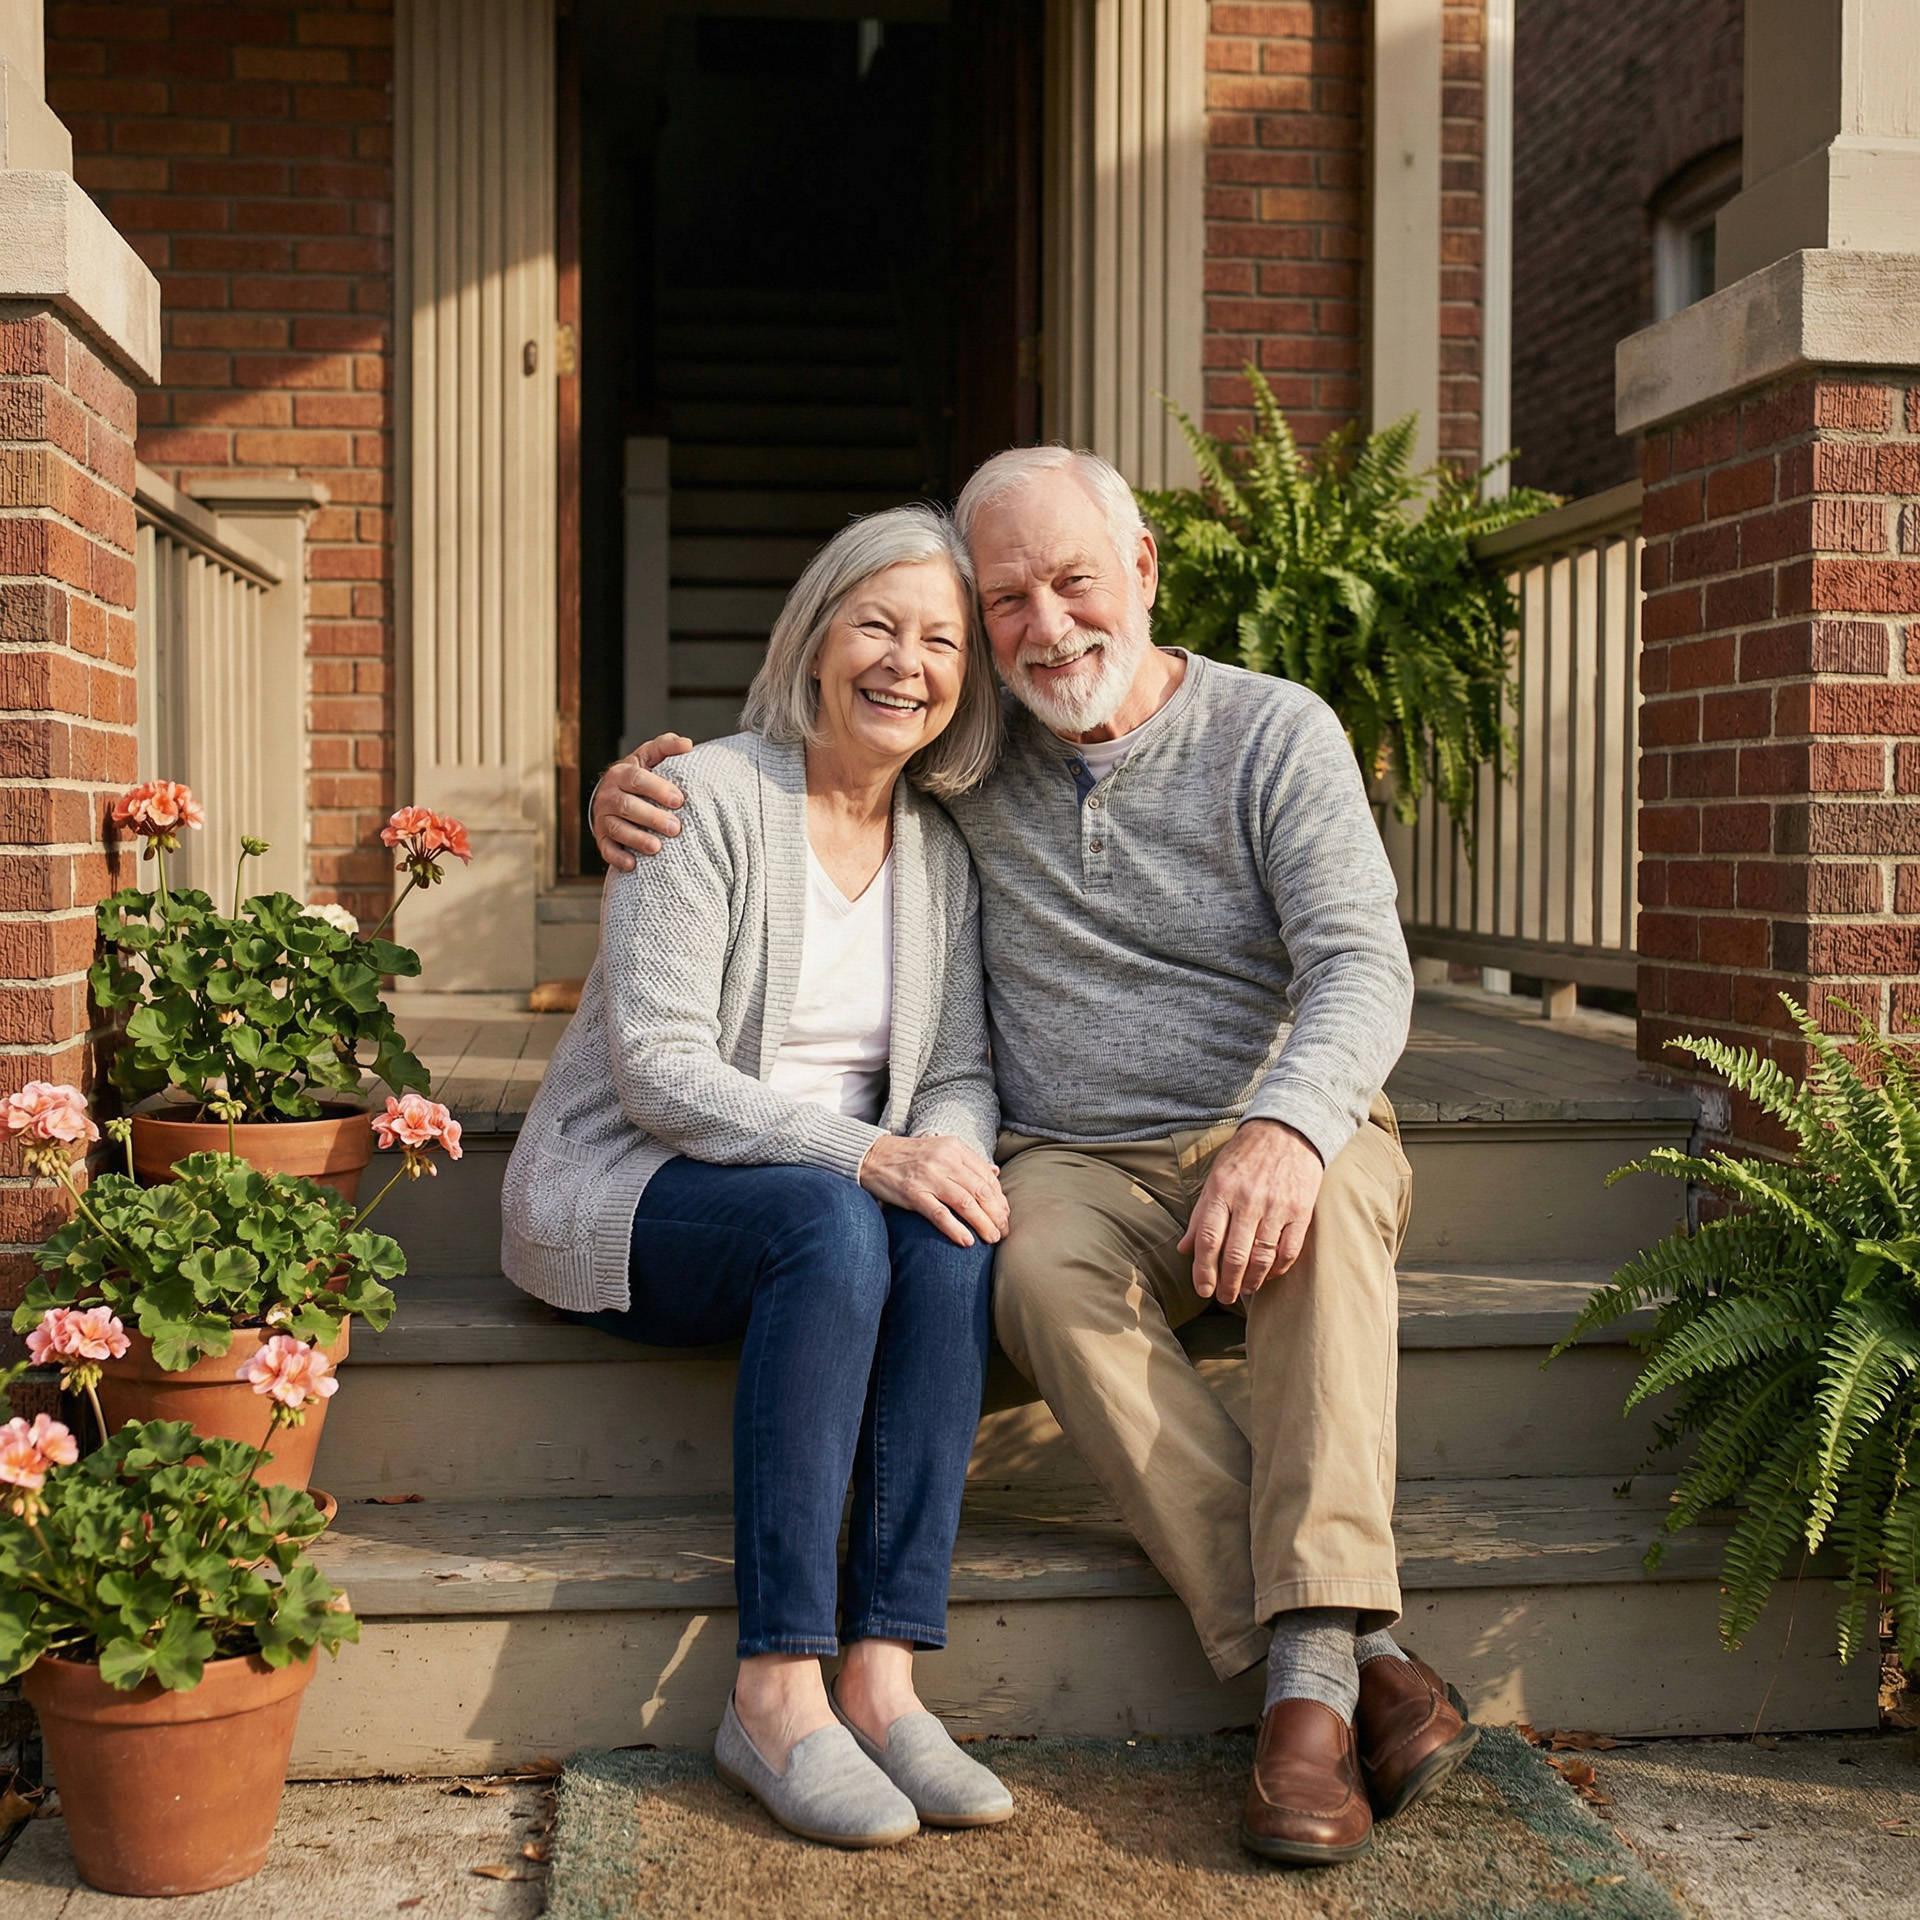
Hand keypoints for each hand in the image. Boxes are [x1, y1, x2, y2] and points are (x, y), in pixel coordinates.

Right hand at [592, 734, 692, 868]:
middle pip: (628, 806)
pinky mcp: (602, 838)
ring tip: (657, 848)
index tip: (679, 800)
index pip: (638, 780)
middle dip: (652, 818)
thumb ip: (667, 747)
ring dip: (637, 839)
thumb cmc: (640, 776)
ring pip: (617, 829)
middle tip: (676, 828)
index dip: (658, 789)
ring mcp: (603, 817)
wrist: (613, 795)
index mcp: (621, 773)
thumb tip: (687, 744)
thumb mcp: (650, 757)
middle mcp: (608, 795)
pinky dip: (618, 858)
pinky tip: (633, 865)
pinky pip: (607, 849)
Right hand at [858, 1134, 1009, 1248]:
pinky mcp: (912, 1193)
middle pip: (980, 1190)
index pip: (987, 1176)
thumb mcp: (941, 1149)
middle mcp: (944, 1160)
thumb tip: (995, 1172)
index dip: (999, 1199)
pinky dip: (955, 1229)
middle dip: (997, 1214)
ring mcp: (928, 1176)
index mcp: (955, 1148)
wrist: (871, 1155)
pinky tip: (967, 1241)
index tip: (1004, 1216)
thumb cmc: (908, 1156)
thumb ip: (967, 1161)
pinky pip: (939, 1214)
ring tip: (992, 1239)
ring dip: (983, 1224)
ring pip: (965, 1203)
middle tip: (1003, 1232)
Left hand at [1178, 1119, 1322, 1305]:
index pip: (1207, 1239)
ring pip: (1262, 1257)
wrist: (1287, 1130)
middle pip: (1234, 1254)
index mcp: (1221, 1191)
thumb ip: (1200, 1215)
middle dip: (1227, 1284)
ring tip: (1244, 1289)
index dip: (1203, 1270)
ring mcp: (1276, 1206)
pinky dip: (1278, 1269)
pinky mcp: (1301, 1210)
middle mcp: (1248, 1200)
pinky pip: (1289, 1250)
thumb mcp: (1215, 1178)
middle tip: (1224, 1298)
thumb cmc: (1244, 1157)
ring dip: (1252, 1281)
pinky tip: (1269, 1275)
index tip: (1203, 1290)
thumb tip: (1183, 1249)